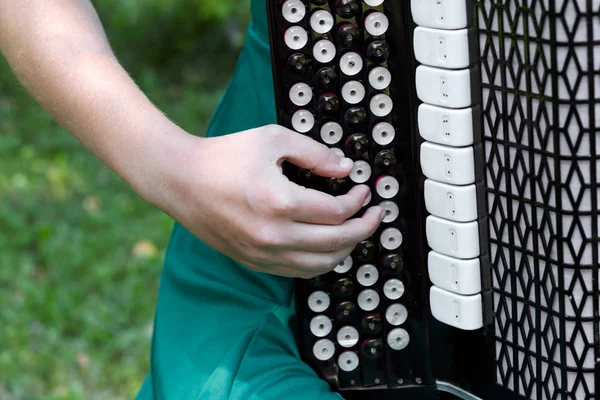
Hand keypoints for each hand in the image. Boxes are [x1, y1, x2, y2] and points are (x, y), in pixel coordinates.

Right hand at [159, 124, 384, 278]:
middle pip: (336, 242)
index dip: (358, 202)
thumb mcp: (272, 139)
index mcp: (280, 202)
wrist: (180, 181)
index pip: (336, 212)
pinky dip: (320, 262)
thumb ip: (314, 153)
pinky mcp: (254, 262)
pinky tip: (327, 248)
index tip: (364, 190)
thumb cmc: (224, 156)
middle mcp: (273, 235)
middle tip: (375, 216)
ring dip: (345, 249)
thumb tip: (345, 168)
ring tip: (354, 232)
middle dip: (363, 228)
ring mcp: (262, 253)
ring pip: (320, 264)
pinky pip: (298, 273)